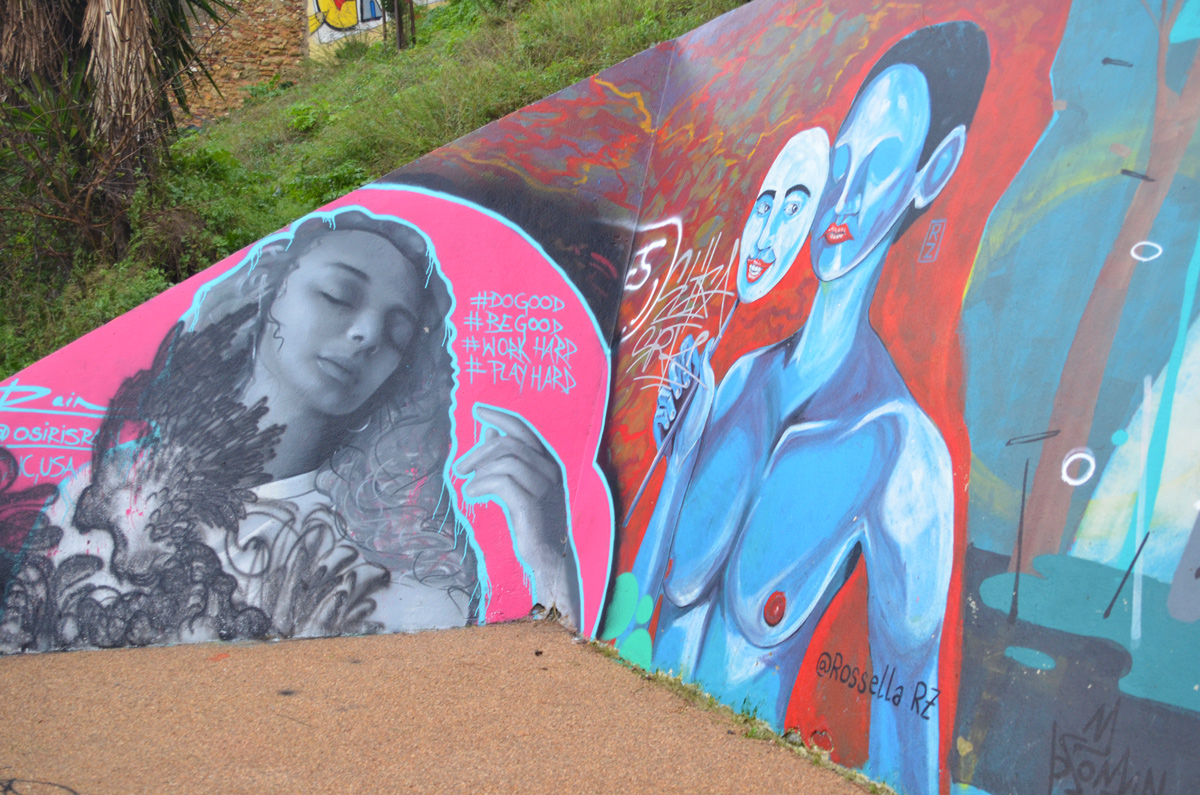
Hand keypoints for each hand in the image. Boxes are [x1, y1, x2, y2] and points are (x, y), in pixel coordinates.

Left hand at [454, 404, 580, 627]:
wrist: (551, 557)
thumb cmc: (533, 521)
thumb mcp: (520, 486)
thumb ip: (506, 460)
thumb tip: (488, 432)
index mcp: (548, 462)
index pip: (522, 429)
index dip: (499, 416)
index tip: (477, 410)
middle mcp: (550, 470)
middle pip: (509, 443)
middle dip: (480, 450)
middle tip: (459, 467)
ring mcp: (544, 487)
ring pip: (506, 461)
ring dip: (479, 470)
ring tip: (467, 484)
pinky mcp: (532, 505)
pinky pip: (502, 483)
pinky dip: (482, 485)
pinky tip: (472, 494)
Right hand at [653, 334, 715, 449]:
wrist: (687, 450)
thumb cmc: (698, 423)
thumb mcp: (705, 393)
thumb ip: (704, 368)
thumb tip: (708, 344)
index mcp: (692, 387)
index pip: (685, 363)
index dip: (685, 352)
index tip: (688, 339)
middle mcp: (680, 394)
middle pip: (672, 374)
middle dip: (676, 378)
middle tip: (682, 387)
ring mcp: (668, 406)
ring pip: (663, 392)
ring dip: (669, 401)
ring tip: (676, 410)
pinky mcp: (660, 418)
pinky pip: (658, 409)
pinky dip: (664, 414)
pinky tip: (669, 421)